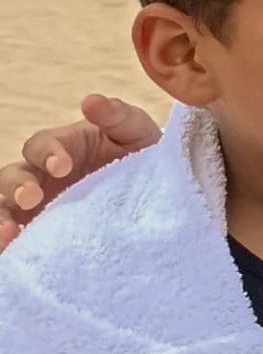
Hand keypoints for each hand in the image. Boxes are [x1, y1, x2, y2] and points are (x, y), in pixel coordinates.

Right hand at [0, 96, 161, 248]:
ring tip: (8, 233)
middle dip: (17, 186)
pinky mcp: (40, 231)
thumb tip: (92, 101)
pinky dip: (7, 245)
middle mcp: (39, 175)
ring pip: (4, 208)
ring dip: (1, 218)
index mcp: (58, 147)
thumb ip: (117, 116)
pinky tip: (11, 251)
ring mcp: (36, 206)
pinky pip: (17, 239)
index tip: (63, 165)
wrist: (157, 188)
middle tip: (31, 198)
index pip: (39, 146)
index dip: (47, 153)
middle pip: (11, 177)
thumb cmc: (139, 152)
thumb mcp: (135, 131)